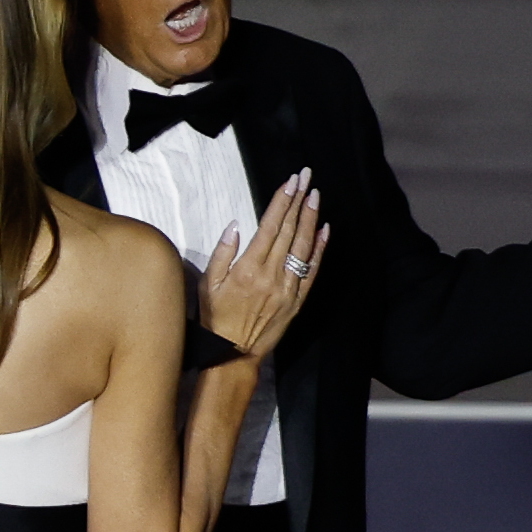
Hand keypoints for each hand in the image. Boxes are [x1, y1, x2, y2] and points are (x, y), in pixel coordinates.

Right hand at [199, 169, 327, 361]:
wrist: (234, 354)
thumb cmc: (216, 318)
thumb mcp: (207, 285)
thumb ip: (221, 254)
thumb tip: (235, 226)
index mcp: (247, 268)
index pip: (269, 226)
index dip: (281, 201)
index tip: (290, 181)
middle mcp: (271, 275)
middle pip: (289, 231)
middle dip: (298, 200)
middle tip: (307, 177)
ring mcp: (288, 289)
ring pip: (303, 247)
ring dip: (310, 218)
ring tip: (316, 196)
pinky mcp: (297, 301)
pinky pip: (312, 271)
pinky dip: (319, 249)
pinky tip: (324, 229)